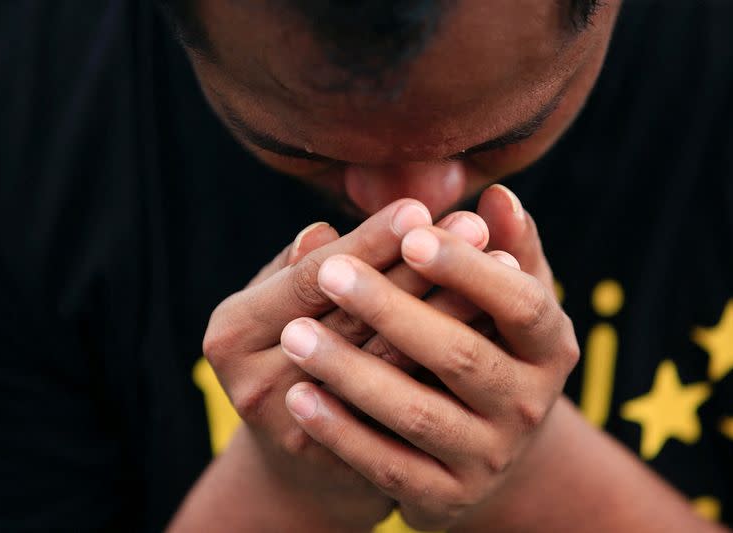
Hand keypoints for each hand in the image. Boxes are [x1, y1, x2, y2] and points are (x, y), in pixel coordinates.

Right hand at [202, 199, 492, 529]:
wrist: (294, 449)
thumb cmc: (290, 347)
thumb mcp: (280, 302)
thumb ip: (302, 266)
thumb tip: (323, 229)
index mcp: (233, 332)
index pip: (310, 277)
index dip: (368, 243)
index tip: (418, 207)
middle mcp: (255, 384)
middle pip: (353, 318)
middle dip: (418, 270)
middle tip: (475, 226)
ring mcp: (299, 432)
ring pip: (390, 362)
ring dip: (449, 310)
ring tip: (499, 265)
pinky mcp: (345, 465)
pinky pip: (411, 406)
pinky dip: (453, 362)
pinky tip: (494, 327)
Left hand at [279, 185, 578, 530]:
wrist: (486, 446)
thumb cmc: (489, 346)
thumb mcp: (506, 301)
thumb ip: (506, 249)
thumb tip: (496, 196)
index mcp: (552, 347)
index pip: (520, 302)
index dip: (467, 267)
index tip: (410, 233)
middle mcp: (529, 406)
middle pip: (461, 354)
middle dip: (392, 309)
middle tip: (330, 272)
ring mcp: (490, 457)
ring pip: (416, 412)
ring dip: (352, 372)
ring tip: (295, 335)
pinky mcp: (448, 498)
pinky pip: (388, 465)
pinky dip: (342, 432)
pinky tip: (299, 397)